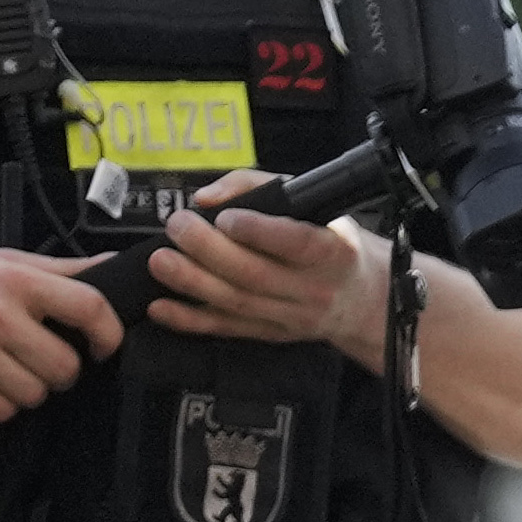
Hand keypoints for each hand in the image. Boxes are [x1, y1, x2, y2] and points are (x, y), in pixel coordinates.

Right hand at [0, 248, 122, 416]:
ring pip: (36, 394)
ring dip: (26, 388)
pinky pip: (2, 411)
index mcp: (15, 280)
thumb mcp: (0, 262)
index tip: (103, 347)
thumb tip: (113, 265)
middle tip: (35, 356)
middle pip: (65, 366)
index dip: (108, 334)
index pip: (89, 307)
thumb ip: (61, 270)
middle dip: (57, 369)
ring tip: (2, 365)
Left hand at [140, 187, 385, 358]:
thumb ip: (257, 187)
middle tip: (179, 227)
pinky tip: (161, 306)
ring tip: (161, 260)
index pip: (297, 243)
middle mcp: (314, 289)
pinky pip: (226, 328)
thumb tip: (208, 199)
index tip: (226, 218)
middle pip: (256, 274)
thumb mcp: (311, 203)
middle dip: (209, 250)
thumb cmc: (329, 240)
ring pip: (237, 302)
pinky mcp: (270, 334)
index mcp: (332, 251)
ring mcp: (292, 317)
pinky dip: (190, 320)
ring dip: (192, 283)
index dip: (259, 231)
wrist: (360, 298)